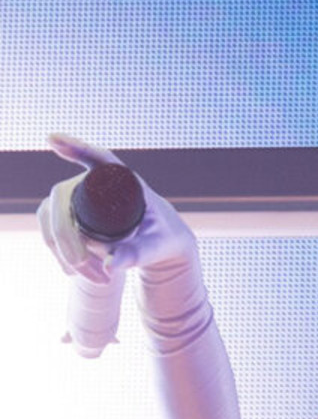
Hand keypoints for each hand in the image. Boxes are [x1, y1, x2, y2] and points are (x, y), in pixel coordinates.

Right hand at [37, 133, 196, 286]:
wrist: (160, 244)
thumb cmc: (162, 238)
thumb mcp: (154, 248)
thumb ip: (136, 255)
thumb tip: (109, 266)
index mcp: (124, 180)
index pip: (98, 158)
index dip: (75, 147)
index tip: (53, 139)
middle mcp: (98, 183)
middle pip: (63, 196)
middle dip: (64, 233)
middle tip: (80, 266)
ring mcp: (81, 197)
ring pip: (55, 216)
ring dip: (64, 249)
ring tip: (98, 278)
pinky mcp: (73, 214)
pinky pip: (54, 228)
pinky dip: (60, 251)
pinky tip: (74, 270)